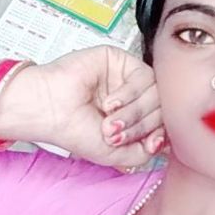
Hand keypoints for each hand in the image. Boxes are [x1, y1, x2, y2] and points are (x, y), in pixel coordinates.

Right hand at [0, 46, 164, 167]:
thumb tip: (167, 143)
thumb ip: (143, 153)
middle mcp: (133, 97)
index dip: (159, 134)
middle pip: (161, 108)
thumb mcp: (114, 153)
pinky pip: (143, 76)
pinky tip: (110, 102)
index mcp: (133, 117)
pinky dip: (129, 94)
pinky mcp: (120, 60)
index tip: (149, 145)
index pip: (162, 123)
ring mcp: (128, 77)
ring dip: (133, 112)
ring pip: (155, 93)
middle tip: (115, 133)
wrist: (48, 110)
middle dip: (140, 126)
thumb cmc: (72, 130)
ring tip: (110, 121)